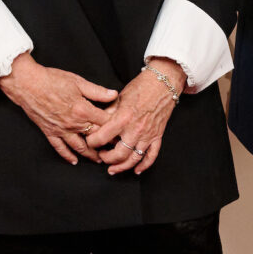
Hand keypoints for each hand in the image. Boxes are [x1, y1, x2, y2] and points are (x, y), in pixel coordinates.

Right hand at [0, 51, 117, 164]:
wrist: (27, 83)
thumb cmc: (51, 80)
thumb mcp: (78, 82)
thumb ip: (97, 91)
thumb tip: (114, 95)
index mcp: (82, 110)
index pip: (105, 122)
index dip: (115, 126)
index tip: (122, 129)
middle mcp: (73, 123)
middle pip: (94, 138)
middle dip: (105, 144)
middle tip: (115, 149)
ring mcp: (61, 129)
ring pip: (78, 147)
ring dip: (89, 155)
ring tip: (98, 160)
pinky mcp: (49, 132)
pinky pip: (59, 148)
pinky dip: (67, 156)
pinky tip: (74, 161)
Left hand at [85, 56, 187, 174]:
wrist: (163, 83)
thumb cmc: (141, 87)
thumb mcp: (119, 97)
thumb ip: (108, 113)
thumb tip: (96, 124)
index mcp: (123, 118)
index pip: (102, 137)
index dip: (92, 142)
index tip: (89, 142)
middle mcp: (135, 129)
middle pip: (118, 154)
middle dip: (106, 158)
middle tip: (101, 156)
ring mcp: (147, 135)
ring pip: (133, 159)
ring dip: (121, 167)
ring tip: (112, 169)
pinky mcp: (157, 136)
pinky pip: (151, 156)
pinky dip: (144, 165)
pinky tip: (136, 170)